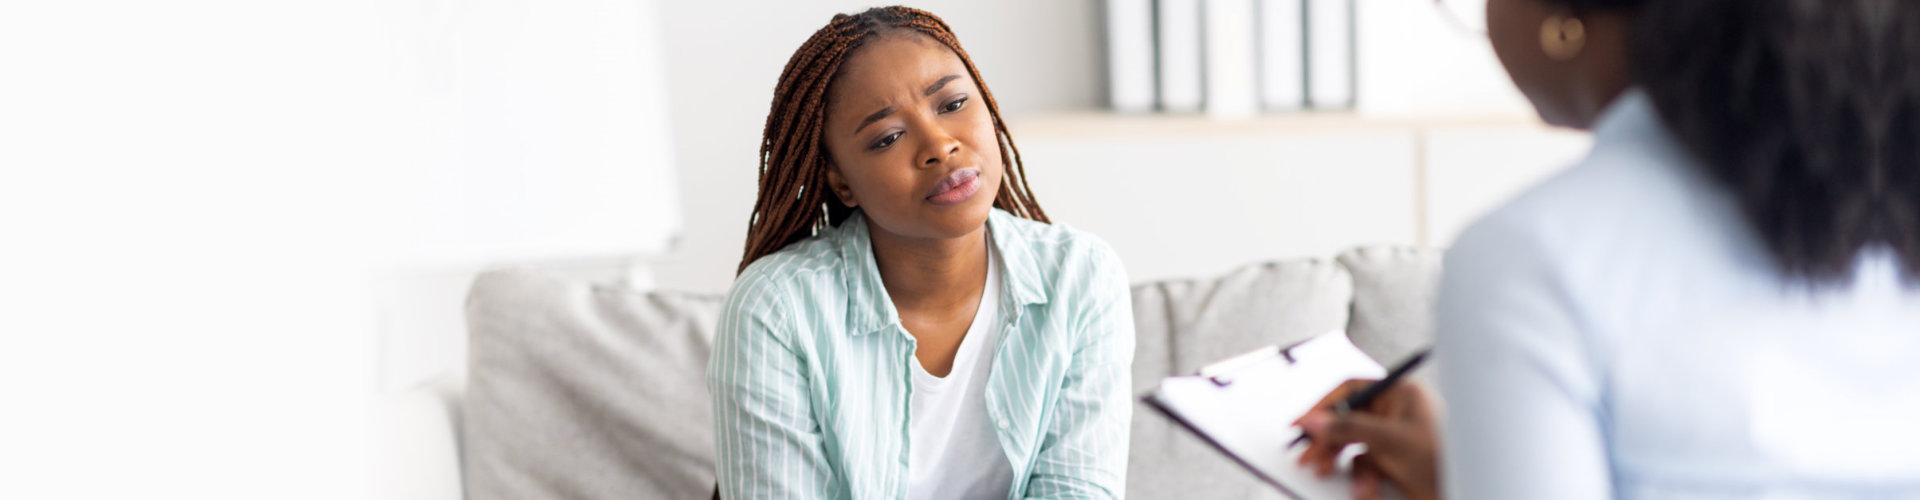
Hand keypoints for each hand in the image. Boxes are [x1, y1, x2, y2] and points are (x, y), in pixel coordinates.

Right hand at [1291, 379, 1440, 499]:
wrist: (1464, 490)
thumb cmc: (1442, 460)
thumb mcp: (1389, 441)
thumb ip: (1347, 428)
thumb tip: (1314, 420)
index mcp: (1400, 394)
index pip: (1351, 390)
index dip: (1323, 405)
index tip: (1301, 422)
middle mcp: (1395, 412)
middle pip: (1347, 419)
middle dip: (1327, 441)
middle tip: (1308, 457)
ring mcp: (1394, 438)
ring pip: (1352, 445)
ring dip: (1342, 464)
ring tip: (1329, 474)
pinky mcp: (1394, 461)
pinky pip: (1365, 465)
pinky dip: (1361, 479)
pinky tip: (1367, 491)